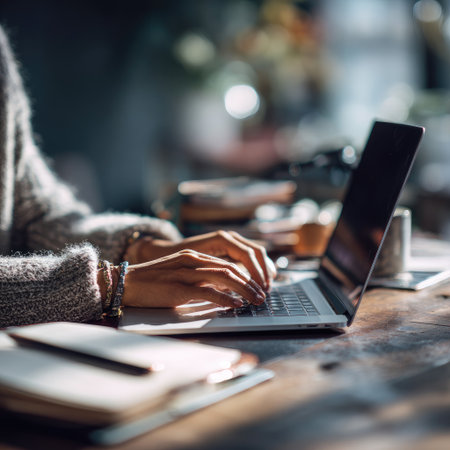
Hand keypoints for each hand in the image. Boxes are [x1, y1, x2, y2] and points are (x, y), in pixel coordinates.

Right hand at [119, 250, 266, 307]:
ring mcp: (186, 273)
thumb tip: (224, 291)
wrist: (125, 284)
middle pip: (231, 269)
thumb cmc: (153, 282)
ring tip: (255, 300)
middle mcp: (192, 261)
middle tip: (262, 295)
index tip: (257, 287)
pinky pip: (208, 292)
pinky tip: (235, 305)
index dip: (246, 275)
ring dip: (244, 290)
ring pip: (224, 277)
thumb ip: (200, 279)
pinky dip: (225, 299)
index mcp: (193, 256)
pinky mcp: (179, 288)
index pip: (228, 263)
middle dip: (251, 283)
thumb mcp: (180, 275)